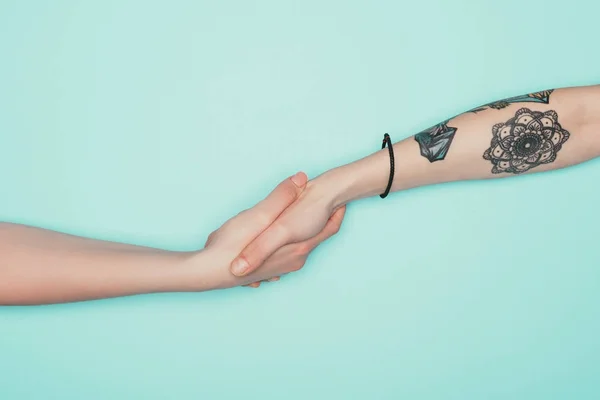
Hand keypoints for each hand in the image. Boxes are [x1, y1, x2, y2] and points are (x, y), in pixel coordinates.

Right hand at [229, 176, 343, 277]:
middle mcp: (293, 261)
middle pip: (316, 237)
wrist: (207, 272)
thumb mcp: (259, 215)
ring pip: (298, 247)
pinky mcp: (266, 271)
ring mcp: (280, 269)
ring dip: (302, 233)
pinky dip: (286, 244)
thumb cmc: (231, 244)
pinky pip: (283, 255)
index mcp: (298, 247)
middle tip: (326, 203)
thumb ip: (282, 197)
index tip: (342, 199)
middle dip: (321, 221)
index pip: (329, 228)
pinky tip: (278, 238)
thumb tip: (301, 177)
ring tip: (304, 218)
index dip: (337, 212)